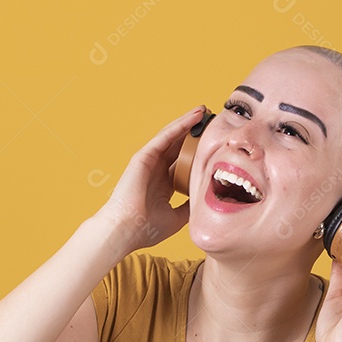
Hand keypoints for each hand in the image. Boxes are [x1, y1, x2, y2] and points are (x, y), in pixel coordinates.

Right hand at [96, 105, 205, 251]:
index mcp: (162, 185)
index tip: (214, 145)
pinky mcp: (144, 156)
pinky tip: (194, 116)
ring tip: (204, 111)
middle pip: (178, 146)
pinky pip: (165, 136)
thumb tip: (204, 200)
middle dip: (194, 133)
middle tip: (212, 120)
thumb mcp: (177, 218)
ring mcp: (149, 162)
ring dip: (188, 123)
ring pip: (172, 137)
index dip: (197, 152)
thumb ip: (189, 206)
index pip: (183, 163)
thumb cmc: (146, 229)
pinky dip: (180, 125)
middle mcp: (155, 170)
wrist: (126, 230)